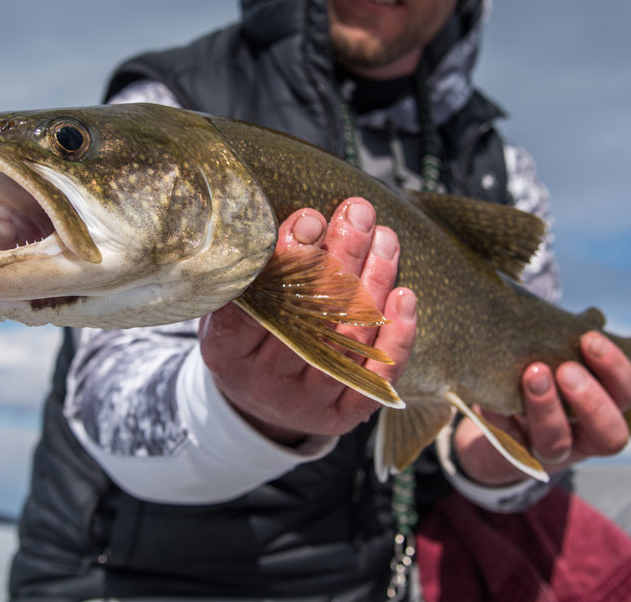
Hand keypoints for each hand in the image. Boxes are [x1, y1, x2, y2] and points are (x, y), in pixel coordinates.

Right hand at [199, 198, 417, 445]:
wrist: (257, 407)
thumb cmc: (246, 338)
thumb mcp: (230, 307)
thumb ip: (253, 274)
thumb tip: (301, 221)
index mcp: (227, 352)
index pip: (257, 303)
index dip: (285, 261)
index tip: (309, 219)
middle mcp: (265, 380)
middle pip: (310, 317)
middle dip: (340, 257)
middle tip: (358, 214)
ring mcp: (307, 401)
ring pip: (347, 340)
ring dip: (373, 283)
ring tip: (384, 238)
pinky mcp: (342, 415)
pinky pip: (375, 378)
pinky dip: (395, 338)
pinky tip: (404, 297)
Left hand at [452, 331, 630, 484]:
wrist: (499, 428)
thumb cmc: (537, 383)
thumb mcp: (555, 362)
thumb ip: (566, 344)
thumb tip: (588, 314)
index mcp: (604, 408)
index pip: (625, 393)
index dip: (614, 368)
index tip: (589, 338)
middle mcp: (584, 437)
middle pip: (610, 434)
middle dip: (591, 400)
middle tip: (567, 369)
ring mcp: (550, 453)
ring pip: (556, 442)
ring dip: (546, 407)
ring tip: (532, 375)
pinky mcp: (515, 458)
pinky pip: (509, 441)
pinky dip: (499, 413)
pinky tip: (488, 395)